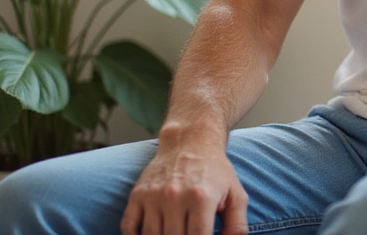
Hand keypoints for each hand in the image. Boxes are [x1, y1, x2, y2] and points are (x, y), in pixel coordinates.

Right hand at [121, 143, 247, 234]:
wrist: (190, 141)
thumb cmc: (215, 172)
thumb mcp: (236, 194)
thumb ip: (237, 225)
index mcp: (202, 198)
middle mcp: (174, 196)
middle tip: (187, 233)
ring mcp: (153, 196)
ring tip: (174, 231)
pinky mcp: (137, 195)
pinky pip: (128, 227)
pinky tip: (152, 233)